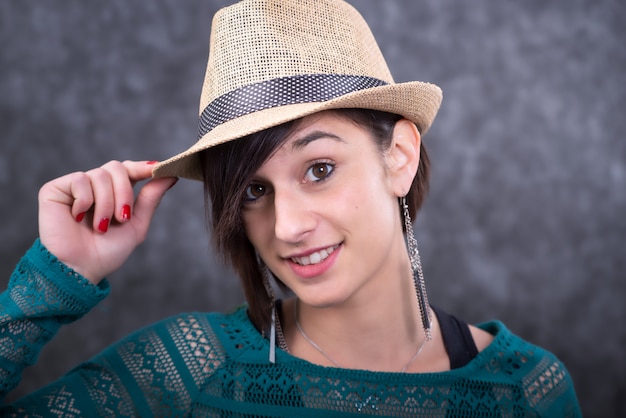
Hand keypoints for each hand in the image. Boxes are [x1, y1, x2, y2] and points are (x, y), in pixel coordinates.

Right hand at [38, 160, 177, 283]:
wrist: (81, 269)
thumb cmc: (107, 251)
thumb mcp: (137, 224)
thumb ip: (151, 198)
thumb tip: (171, 174)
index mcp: (114, 192)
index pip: (129, 169)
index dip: (142, 167)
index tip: (158, 168)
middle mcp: (95, 186)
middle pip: (117, 167)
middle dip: (124, 193)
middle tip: (122, 218)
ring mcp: (75, 186)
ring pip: (100, 175)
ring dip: (106, 204)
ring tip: (100, 226)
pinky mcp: (55, 189)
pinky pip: (79, 180)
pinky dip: (85, 201)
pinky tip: (78, 218)